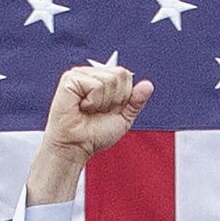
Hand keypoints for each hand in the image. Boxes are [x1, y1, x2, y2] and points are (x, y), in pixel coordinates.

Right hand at [27, 66, 153, 204]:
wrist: (76, 146)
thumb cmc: (93, 134)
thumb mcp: (123, 118)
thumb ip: (136, 102)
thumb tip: (148, 86)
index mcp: (103, 80)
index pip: (125, 75)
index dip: (122, 97)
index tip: (108, 110)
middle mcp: (91, 74)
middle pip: (120, 75)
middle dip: (114, 99)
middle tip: (98, 111)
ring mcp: (80, 74)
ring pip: (110, 80)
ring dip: (102, 102)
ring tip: (89, 110)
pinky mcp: (71, 79)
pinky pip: (96, 86)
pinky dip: (92, 102)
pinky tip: (81, 107)